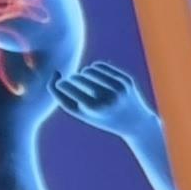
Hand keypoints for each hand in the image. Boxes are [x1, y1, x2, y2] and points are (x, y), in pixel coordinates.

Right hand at [55, 60, 178, 189]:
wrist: (135, 123)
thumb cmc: (101, 118)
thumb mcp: (79, 112)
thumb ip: (59, 96)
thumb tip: (55, 73)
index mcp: (95, 109)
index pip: (68, 86)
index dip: (61, 84)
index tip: (60, 85)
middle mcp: (108, 97)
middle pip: (78, 77)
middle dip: (72, 79)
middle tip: (72, 84)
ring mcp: (119, 87)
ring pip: (89, 69)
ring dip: (82, 73)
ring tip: (83, 82)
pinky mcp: (126, 79)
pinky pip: (101, 66)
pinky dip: (94, 69)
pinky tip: (93, 76)